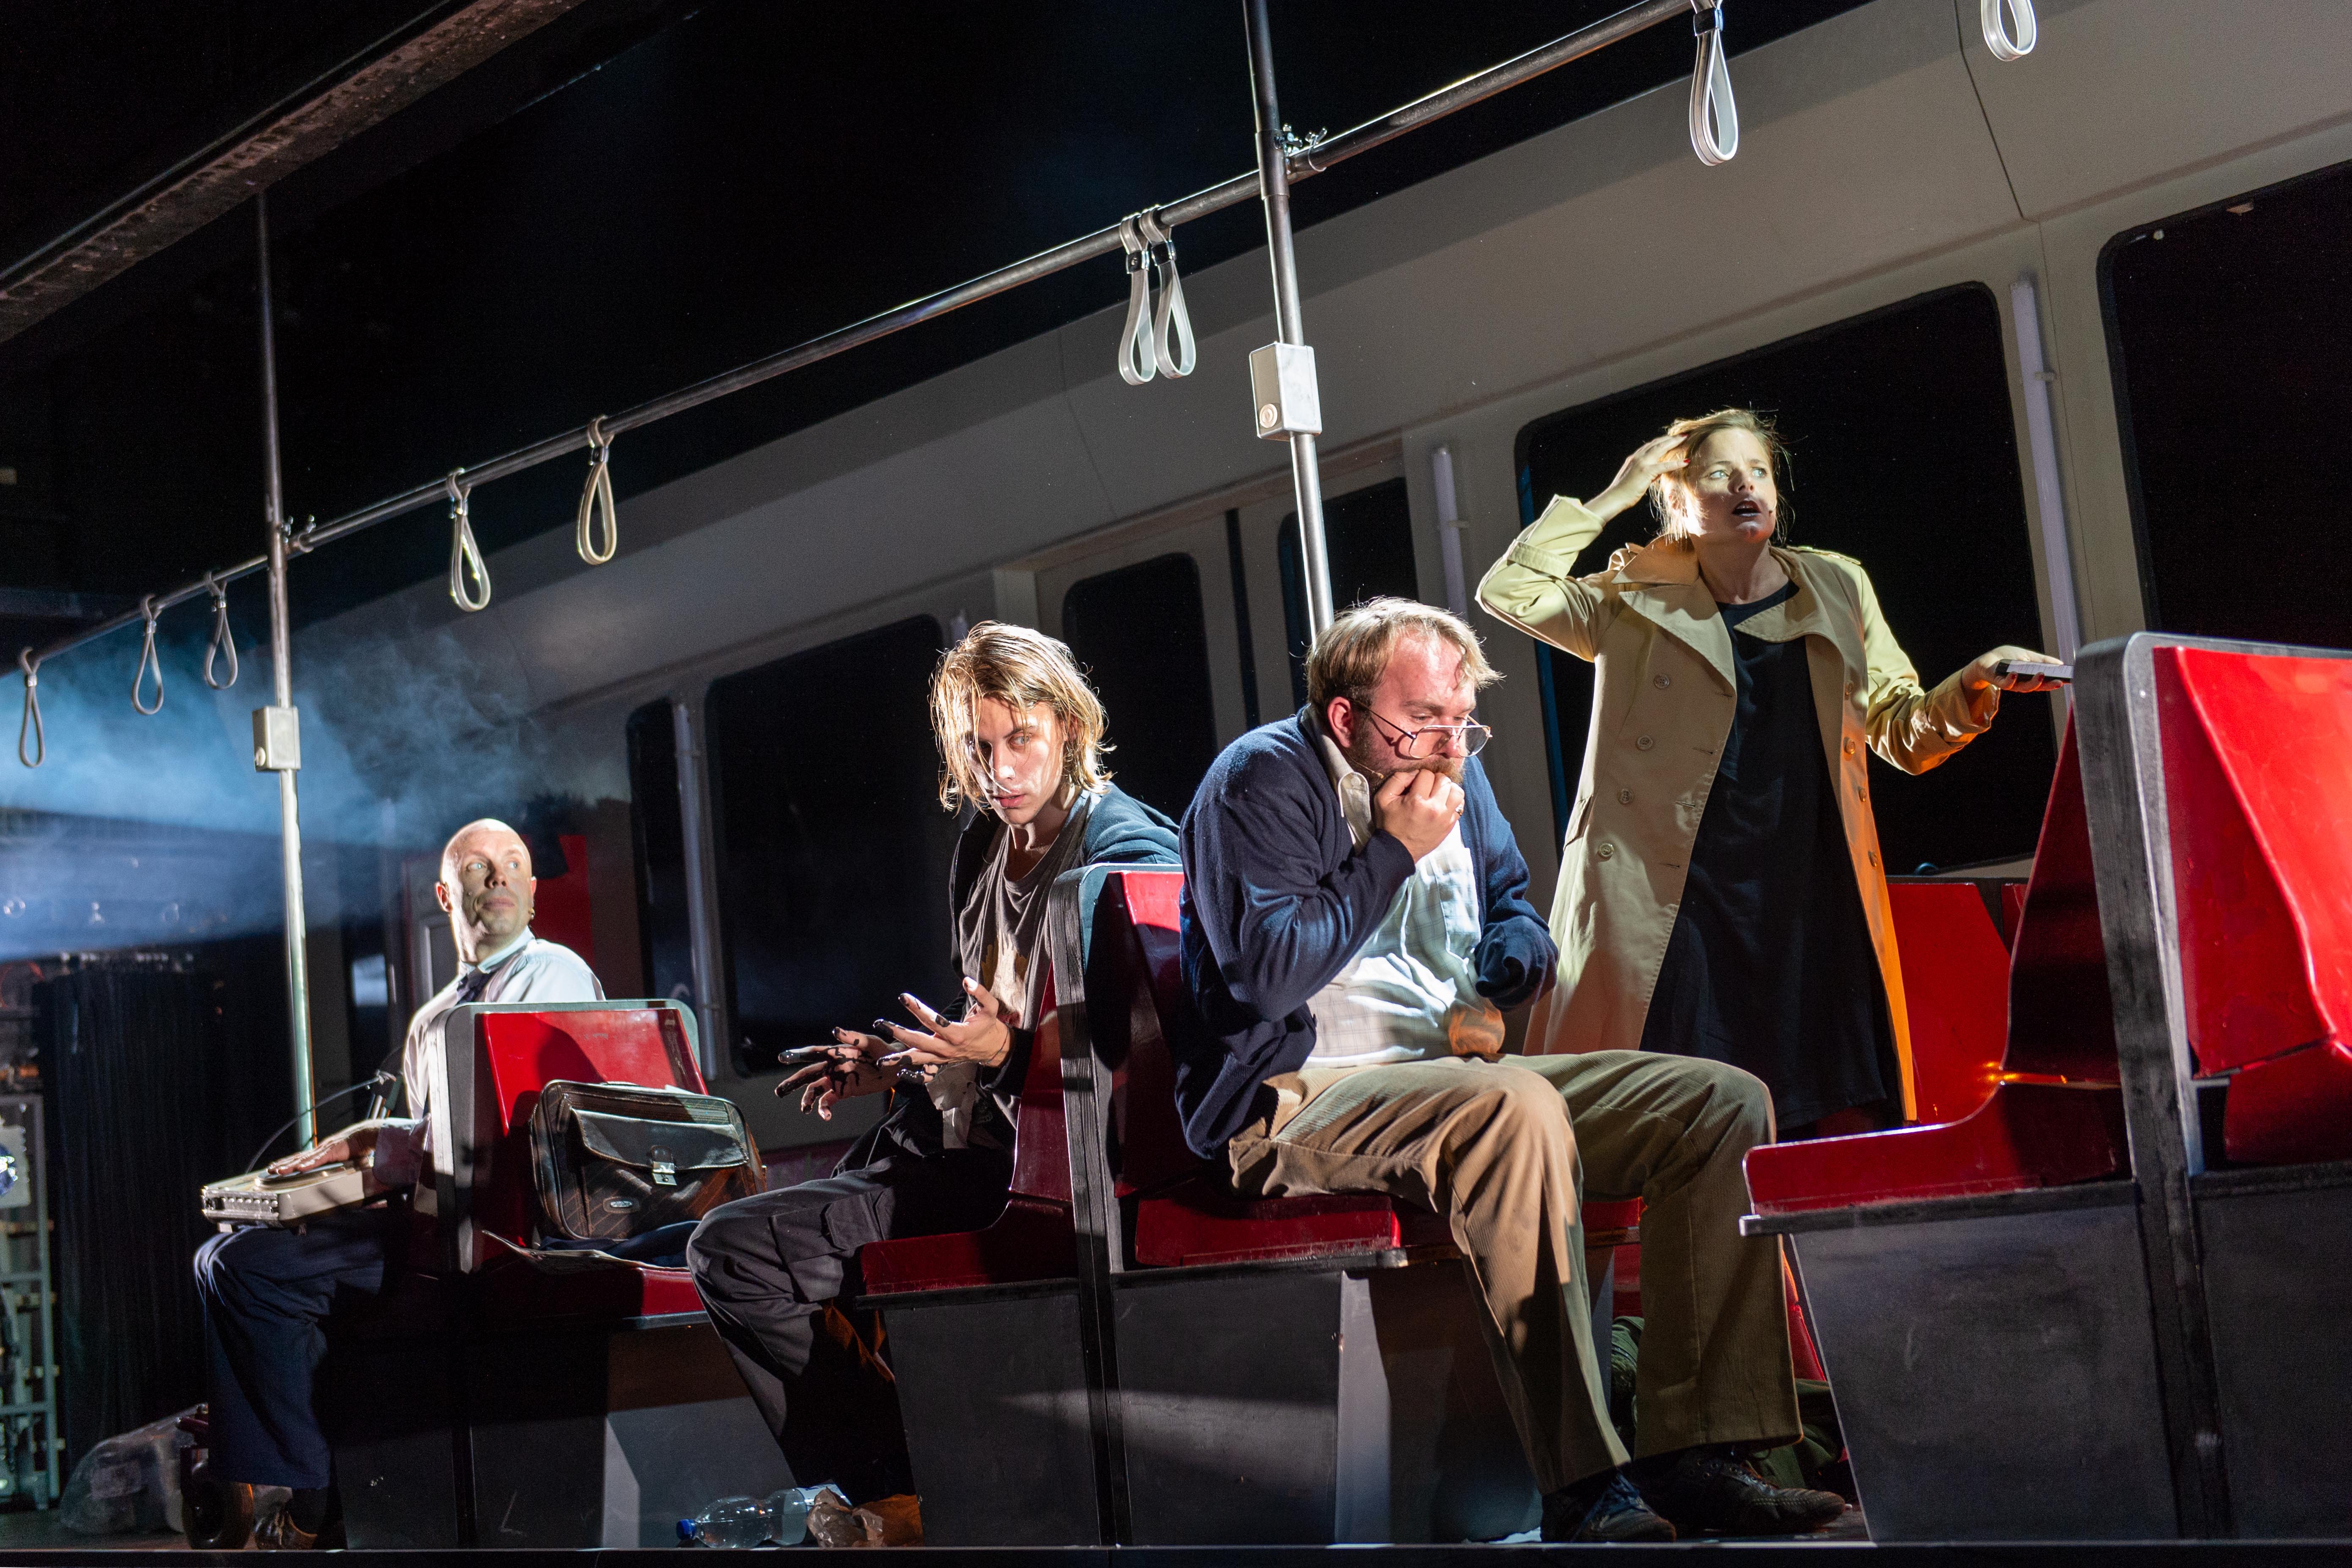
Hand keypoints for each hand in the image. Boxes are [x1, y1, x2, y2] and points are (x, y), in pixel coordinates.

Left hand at [268, 1127, 375, 1176]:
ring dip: (290, 1166)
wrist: (365, 1135)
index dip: (289, 1162)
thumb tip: (333, 1170)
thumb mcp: (341, 1156)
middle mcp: (320, 1149)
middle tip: (270, 1169)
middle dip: (283, 1164)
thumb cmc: (356, 1145)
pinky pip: (318, 1160)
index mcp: (321, 1151)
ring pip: (304, 1159)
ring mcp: (324, 1150)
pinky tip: (301, 1169)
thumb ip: (335, 1163)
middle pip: (298, 1158)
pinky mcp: (332, 1152)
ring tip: (279, 1171)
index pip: (301, 1157)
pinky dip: (309, 1164)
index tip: (278, 1166)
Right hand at [779, 1030, 893, 1119]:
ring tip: (804, 1109)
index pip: (813, 1053)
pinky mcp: (844, 1091)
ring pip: (814, 1089)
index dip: (797, 1054)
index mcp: (836, 1052)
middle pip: (808, 1074)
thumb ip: (855, 1037)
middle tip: (778, 1091)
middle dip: (793, 1082)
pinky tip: (826, 1116)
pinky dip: (823, 1108)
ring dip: (806, 1099)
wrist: (896, 1068)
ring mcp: (837, 1079)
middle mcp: (833, 1066)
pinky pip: (828, 1100)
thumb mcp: (872, 1043)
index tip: (782, 1057)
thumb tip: (835, 1031)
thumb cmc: (884, 1051)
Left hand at [876, 980, 1013, 1073]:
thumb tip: (966, 980)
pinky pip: (923, 1069)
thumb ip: (980, 993)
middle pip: (919, 1042)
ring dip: (899, 1058)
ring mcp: (942, 1058)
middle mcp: (947, 1048)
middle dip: (898, 1033)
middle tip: (880, 1024)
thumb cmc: (989, 1026)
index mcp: (958, 1034)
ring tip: (881, 1059)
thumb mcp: (991, 1008)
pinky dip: (910, 1070)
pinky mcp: (940, 1062)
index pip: (933, 1021)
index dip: (918, 1008)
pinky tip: (895, 1067)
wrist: (993, 1049)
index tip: (903, 997)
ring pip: (918, 1059)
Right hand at [1373, 767, 1464, 860]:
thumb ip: (1397, 779)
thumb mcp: (1383, 798)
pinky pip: (1460, 805)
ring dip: (1448, 788)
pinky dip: (1453, 800)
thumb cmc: (1389, 824)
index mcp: (1417, 801)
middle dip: (1435, 779)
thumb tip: (1415, 773)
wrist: (1398, 850)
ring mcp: (1445, 818)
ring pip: (1457, 791)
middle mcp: (1434, 809)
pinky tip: (1443, 802)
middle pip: (1444, 780)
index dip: (1419, 776)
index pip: (1427, 774)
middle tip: (1426, 787)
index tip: (1414, 785)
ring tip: (1438, 792)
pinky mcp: (1450, 825)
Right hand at [1590, 433, 1688, 520]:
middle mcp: (1638, 457)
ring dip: (1674, 443)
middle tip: (1682, 434)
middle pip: (1657, 443)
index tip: (1671, 438)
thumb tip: (1658, 473)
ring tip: (1685, 438)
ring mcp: (1642, 463)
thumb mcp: (1635, 479)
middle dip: (1670, 438)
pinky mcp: (1646, 472)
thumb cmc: (1623, 492)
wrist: (1614, 498)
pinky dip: (1676, 463)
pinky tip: (1686, 461)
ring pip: (1661, 449)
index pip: (1650, 445)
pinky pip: (1664, 466)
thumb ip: (1647, 474)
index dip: (1662, 440)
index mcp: (1634, 458)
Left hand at [1963, 645, 2068, 693]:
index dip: (2055, 682)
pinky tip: (2016, 673)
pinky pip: (2006, 683)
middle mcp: (2022, 683)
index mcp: (2030, 678)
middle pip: (2037, 687)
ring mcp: (2010, 683)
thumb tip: (2061, 664)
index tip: (2067, 680)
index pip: (2045, 682)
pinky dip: (2011, 679)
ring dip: (2033, 682)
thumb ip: (2043, 661)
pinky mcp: (1998, 680)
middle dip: (2048, 685)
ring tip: (2041, 674)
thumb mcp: (2028, 656)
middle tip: (2059, 681)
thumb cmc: (2009, 658)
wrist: (1988, 659)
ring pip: (2023, 687)